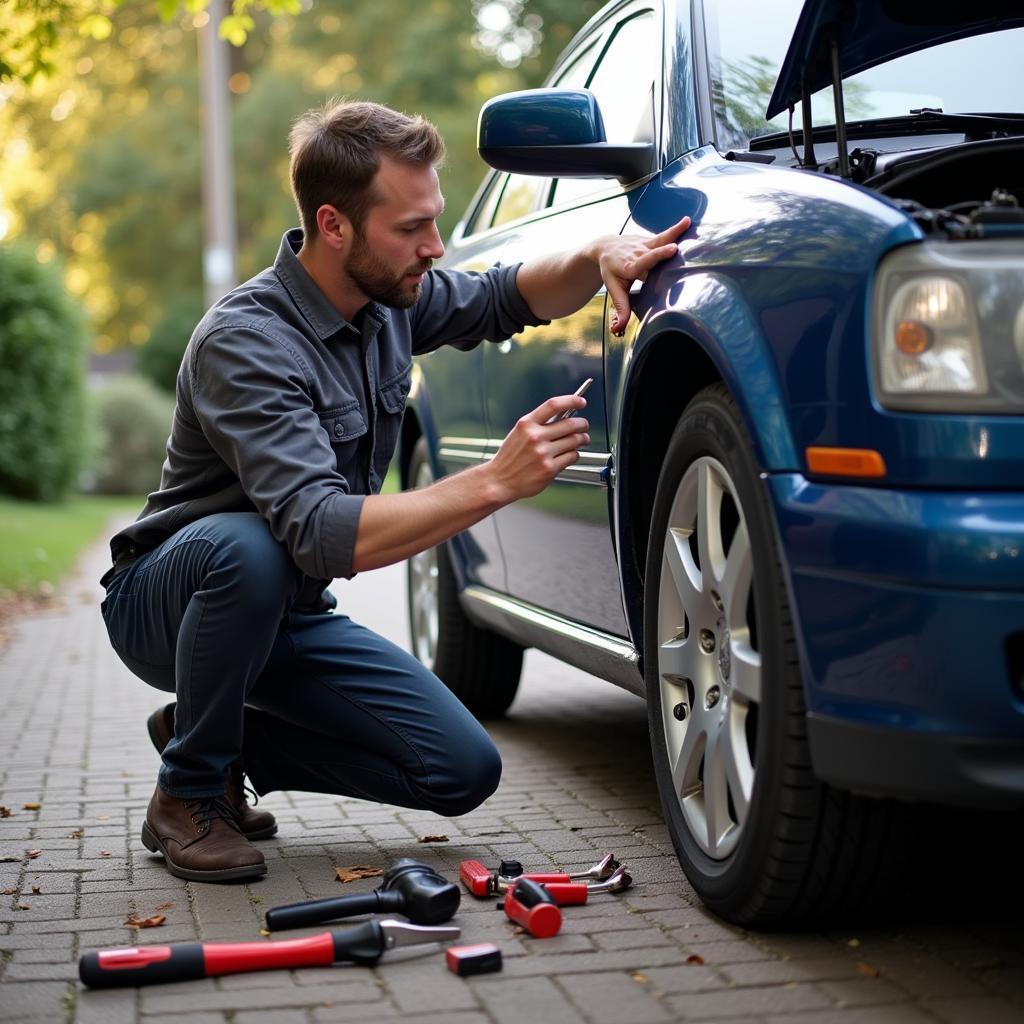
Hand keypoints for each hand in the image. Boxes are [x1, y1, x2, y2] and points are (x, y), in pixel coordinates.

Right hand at [486, 394, 590, 502]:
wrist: (499, 481)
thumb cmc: (509, 458)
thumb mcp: (518, 434)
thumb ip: (538, 425)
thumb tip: (563, 416)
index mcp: (526, 424)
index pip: (553, 405)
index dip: (571, 400)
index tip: (580, 401)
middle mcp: (535, 437)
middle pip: (570, 424)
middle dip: (582, 424)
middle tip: (584, 426)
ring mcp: (543, 453)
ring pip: (574, 441)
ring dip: (582, 440)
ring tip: (582, 440)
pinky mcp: (549, 469)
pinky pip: (572, 457)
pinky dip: (575, 455)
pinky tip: (570, 455)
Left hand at [600, 215, 690, 335]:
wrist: (605, 247)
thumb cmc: (611, 271)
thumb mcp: (615, 290)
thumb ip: (620, 308)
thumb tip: (618, 329)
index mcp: (630, 266)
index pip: (644, 261)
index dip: (657, 256)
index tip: (671, 249)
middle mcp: (637, 253)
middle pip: (655, 254)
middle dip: (666, 253)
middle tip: (678, 249)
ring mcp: (643, 244)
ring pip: (660, 239)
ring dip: (673, 233)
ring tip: (687, 224)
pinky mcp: (649, 239)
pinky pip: (664, 234)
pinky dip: (675, 229)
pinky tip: (687, 221)